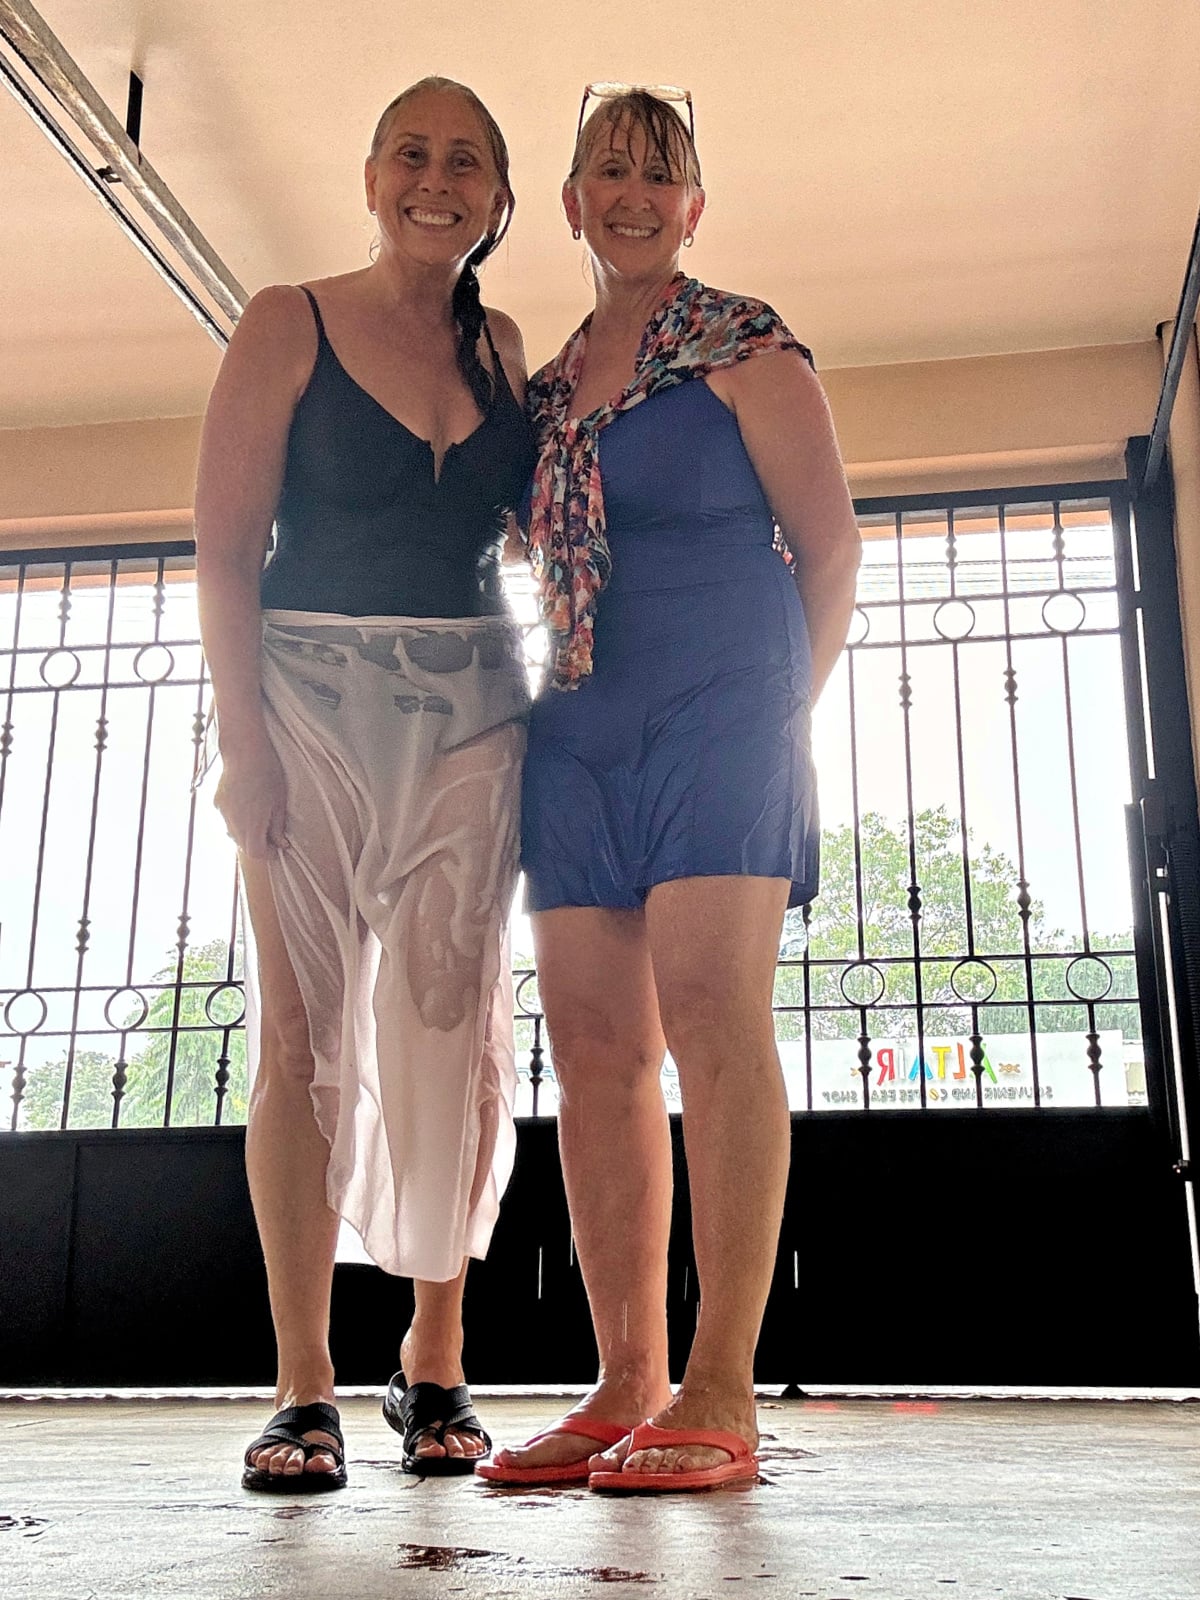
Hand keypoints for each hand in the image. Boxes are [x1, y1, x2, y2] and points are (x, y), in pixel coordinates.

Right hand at [213, 743, 287, 857]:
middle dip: (257, 843)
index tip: (276, 847)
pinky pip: (228, 819)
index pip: (255, 852)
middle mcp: (234, 822)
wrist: (244, 751)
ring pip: (234, 833)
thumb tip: (281, 844)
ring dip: (246, 832)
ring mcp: (223, 813)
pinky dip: (237, 819)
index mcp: (252, 824)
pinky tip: (246, 805)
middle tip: (270, 833)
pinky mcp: (218, 803)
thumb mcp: (279, 801)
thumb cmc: (268, 774)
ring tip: (258, 817)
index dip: (267, 853)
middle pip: (244, 845)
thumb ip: (278, 826)